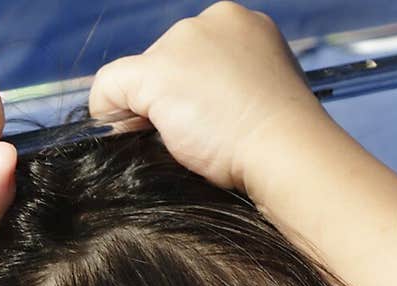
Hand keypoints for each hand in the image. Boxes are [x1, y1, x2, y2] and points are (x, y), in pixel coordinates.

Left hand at [88, 2, 327, 198]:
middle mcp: (212, 22)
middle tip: (201, 138)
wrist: (287, 152)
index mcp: (245, 26)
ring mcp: (182, 44)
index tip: (210, 122)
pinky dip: (109, 109)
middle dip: (178, 99)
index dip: (199, 90)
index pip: (201, 54)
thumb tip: (192, 113)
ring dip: (156, 110)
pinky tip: (121, 131)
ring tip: (185, 142)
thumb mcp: (262, 99)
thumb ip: (232, 90)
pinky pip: (111, 86)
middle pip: (171, 60)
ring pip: (146, 76)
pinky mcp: (156, 74)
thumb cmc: (283, 142)